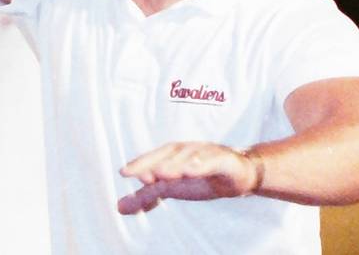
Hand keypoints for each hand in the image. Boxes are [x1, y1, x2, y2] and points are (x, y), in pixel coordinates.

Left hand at [117, 142, 261, 213]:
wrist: (239, 172)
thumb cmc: (201, 176)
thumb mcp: (172, 187)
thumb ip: (147, 196)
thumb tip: (119, 207)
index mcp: (174, 154)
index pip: (155, 157)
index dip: (140, 163)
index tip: (124, 173)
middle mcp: (189, 150)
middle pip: (170, 153)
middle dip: (155, 161)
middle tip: (140, 174)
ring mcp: (207, 154)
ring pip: (191, 156)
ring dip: (177, 163)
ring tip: (163, 173)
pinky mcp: (225, 162)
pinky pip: (214, 161)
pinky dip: (202, 164)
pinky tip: (192, 170)